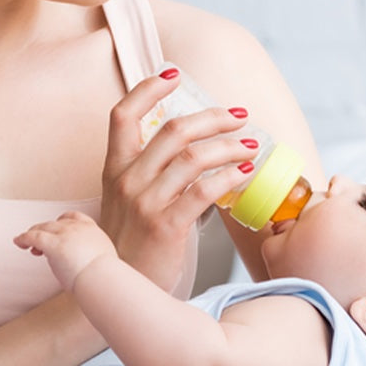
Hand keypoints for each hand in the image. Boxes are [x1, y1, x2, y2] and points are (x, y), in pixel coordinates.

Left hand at [14, 212, 118, 290]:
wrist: (102, 279)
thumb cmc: (104, 277)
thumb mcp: (103, 259)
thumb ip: (93, 256)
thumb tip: (90, 265)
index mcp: (92, 230)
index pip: (74, 217)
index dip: (62, 222)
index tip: (57, 228)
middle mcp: (77, 228)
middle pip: (55, 223)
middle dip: (46, 231)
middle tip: (40, 245)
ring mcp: (65, 234)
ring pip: (43, 228)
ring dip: (33, 234)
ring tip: (26, 244)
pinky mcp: (54, 245)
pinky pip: (33, 237)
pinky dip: (24, 238)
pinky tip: (18, 242)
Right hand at [100, 71, 256, 289]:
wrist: (117, 290)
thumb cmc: (129, 247)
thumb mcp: (125, 203)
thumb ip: (146, 174)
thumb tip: (185, 150)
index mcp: (114, 170)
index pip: (122, 115)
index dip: (148, 89)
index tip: (174, 75)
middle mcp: (127, 181)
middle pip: (172, 130)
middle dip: (213, 117)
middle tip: (239, 117)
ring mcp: (145, 203)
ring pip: (193, 157)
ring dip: (229, 145)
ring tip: (251, 146)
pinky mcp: (165, 226)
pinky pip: (204, 190)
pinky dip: (230, 176)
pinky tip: (246, 173)